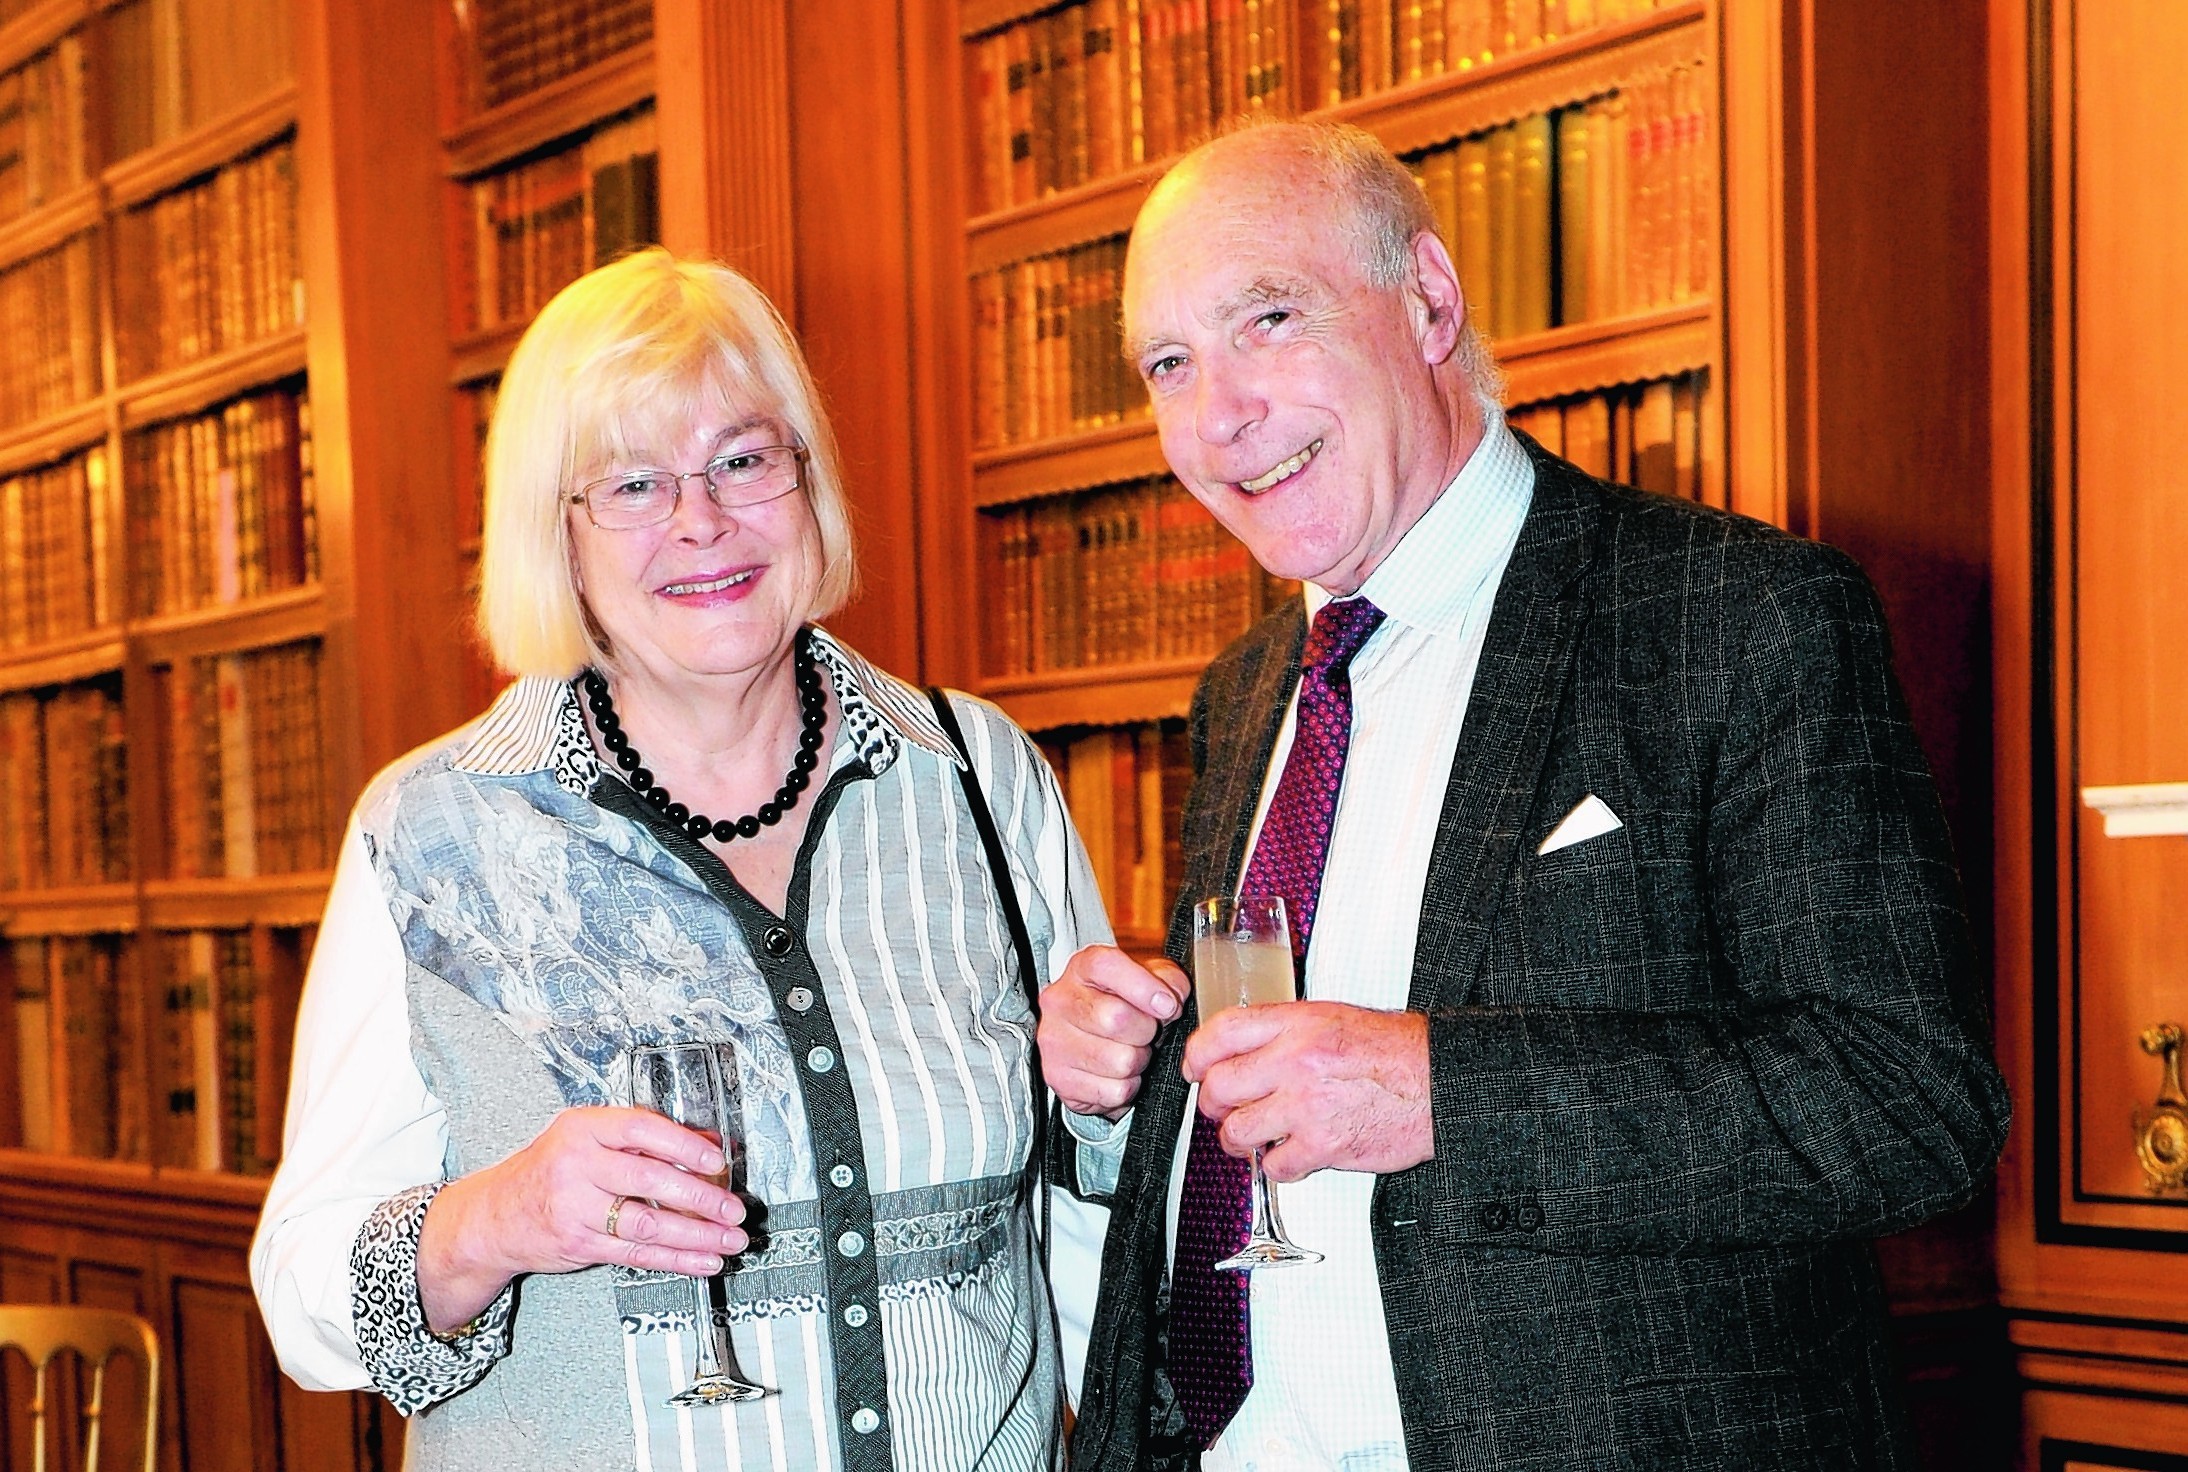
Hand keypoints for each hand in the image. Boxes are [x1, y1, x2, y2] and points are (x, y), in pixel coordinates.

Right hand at [417, 1105, 748, 1332]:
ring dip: (696, 1235)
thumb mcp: (589, 1139)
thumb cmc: (550, 1170)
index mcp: (583, 1129)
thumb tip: (709, 1143)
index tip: (717, 1159)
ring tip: (729, 1239)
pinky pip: (636, 1254)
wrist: (494, 1215)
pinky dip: (676, 1259)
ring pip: (647, 1223)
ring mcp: (575, 1208)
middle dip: (700, 1197)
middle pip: (649, 1180)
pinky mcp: (579, 1244)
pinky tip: (703, 1260)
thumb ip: (646, 1140)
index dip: (683, 1144)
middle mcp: (577, 1166)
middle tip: (733, 1208)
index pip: (640, 1129)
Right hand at [1039, 945, 1190, 1118]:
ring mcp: (1055, 1041)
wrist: (1092, 1042)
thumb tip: (1171, 1000)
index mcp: (1082, 969)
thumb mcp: (1149, 980)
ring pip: (1120, 1061)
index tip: (1166, 1004)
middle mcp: (1062, 1001)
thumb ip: (1168, 980)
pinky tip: (1117, 1072)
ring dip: (1138, 1061)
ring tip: (1129, 1050)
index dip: (1142, 987)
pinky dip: (1127, 1087)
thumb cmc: (1121, 1006)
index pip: (1106, 967)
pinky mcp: (1060, 1078)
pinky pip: (1114, 1090)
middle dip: (1146, 1031)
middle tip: (1146, 1031)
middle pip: (1116, 1018)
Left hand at [1183, 1002, 1432, 1180]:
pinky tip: (1289, 1154)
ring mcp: (1307, 1106)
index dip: (1198, 1053)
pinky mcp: (1323, 1146)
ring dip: (1238, 1138)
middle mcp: (1295, 1062)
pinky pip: (1274, 1166)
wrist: (1438, 1082)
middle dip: (1212, 1102)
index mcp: (1297, 1025)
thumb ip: (1288, 1032)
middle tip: (1221, 1108)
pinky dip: (1276, 1166)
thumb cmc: (1394, 1051)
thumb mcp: (1334, 1019)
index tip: (1196, 1067)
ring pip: (1237, 1131)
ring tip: (1251, 1136)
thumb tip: (1247, 1049)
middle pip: (1219, 1085)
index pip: (1222, 1032)